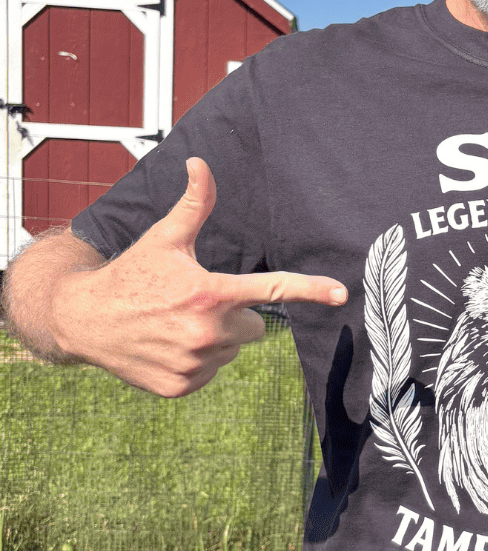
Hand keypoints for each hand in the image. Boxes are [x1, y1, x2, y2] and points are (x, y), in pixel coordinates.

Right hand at [51, 157, 346, 396]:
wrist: (84, 320)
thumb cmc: (132, 274)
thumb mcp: (164, 238)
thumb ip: (193, 204)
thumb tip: (200, 163)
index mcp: (209, 293)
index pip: (270, 289)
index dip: (310, 289)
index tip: (341, 293)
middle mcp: (206, 332)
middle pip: (253, 328)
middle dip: (233, 317)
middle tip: (195, 305)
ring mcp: (194, 364)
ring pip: (231, 352)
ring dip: (214, 341)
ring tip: (175, 326)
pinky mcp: (181, 387)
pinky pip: (210, 373)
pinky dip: (195, 362)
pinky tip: (166, 346)